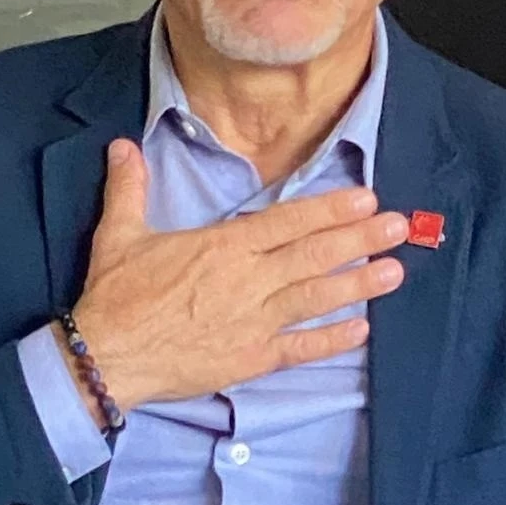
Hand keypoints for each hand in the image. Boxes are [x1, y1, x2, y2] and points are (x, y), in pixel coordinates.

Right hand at [66, 138, 407, 418]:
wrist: (106, 357)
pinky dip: (330, 341)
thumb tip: (123, 146)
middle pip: (313, 256)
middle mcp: (247, 281)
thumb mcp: (119, 234)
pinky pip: (299, 349)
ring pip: (315, 299)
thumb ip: (130, 187)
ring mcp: (252, 322)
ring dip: (358, 285)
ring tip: (395, 273)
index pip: (286, 222)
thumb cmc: (116, 296)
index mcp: (222, 247)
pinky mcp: (249, 358)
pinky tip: (361, 331)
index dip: (329, 210)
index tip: (365, 200)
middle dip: (360, 240)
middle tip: (400, 229)